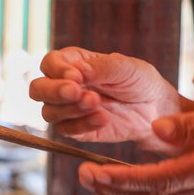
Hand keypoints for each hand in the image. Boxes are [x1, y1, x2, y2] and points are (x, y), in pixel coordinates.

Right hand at [29, 47, 180, 152]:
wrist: (156, 109)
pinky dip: (82, 125)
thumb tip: (77, 70)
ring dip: (71, 109)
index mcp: (71, 63)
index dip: (57, 70)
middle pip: (38, 89)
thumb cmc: (139, 81)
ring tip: (97, 104)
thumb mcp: (125, 67)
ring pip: (49, 112)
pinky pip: (66, 131)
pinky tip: (102, 119)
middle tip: (76, 91)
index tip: (77, 77)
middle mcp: (63, 85)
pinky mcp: (76, 130)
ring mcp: (67, 109)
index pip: (49, 63)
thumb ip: (101, 67)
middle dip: (54, 91)